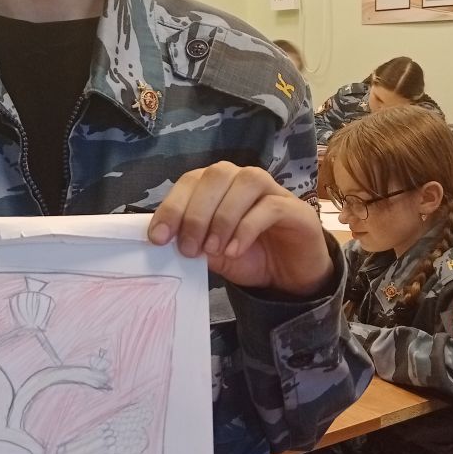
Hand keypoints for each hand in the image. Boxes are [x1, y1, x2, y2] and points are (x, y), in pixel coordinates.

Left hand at [147, 163, 331, 295]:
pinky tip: (234, 250)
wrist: (289, 277)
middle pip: (216, 176)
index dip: (172, 206)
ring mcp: (272, 190)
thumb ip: (191, 241)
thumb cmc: (247, 257)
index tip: (159, 237)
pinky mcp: (294, 208)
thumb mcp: (212, 253)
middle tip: (189, 249)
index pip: (190, 181)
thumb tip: (162, 239)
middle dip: (196, 213)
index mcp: (218, 185)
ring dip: (222, 218)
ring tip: (213, 250)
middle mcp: (243, 179)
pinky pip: (269, 207)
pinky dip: (246, 229)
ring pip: (245, 184)